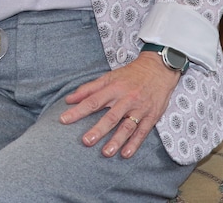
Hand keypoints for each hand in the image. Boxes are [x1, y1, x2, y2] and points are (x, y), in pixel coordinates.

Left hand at [59, 53, 180, 157]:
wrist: (158, 70)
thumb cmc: (130, 74)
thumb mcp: (108, 77)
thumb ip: (88, 89)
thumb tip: (68, 99)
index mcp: (114, 88)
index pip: (93, 101)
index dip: (78, 111)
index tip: (64, 120)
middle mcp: (127, 99)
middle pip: (111, 116)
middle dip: (98, 130)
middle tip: (86, 141)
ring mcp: (140, 109)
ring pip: (127, 126)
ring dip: (117, 140)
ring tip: (106, 152)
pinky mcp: (152, 116)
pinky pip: (142, 131)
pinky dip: (135, 143)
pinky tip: (126, 153)